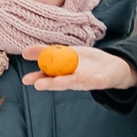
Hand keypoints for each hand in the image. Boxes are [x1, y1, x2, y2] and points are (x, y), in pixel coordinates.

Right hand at [22, 46, 136, 91]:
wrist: (112, 66)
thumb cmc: (86, 62)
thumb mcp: (64, 54)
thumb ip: (46, 52)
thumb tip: (24, 52)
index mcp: (62, 74)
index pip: (47, 77)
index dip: (37, 78)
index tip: (25, 80)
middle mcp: (71, 80)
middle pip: (58, 82)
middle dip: (48, 84)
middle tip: (37, 85)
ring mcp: (85, 81)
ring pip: (73, 83)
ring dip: (64, 83)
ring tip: (54, 83)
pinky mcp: (99, 81)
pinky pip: (91, 80)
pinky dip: (85, 78)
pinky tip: (78, 76)